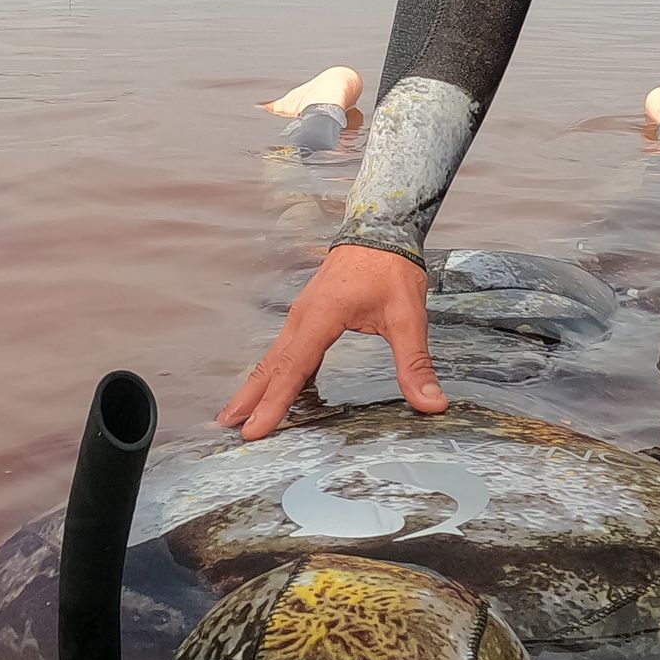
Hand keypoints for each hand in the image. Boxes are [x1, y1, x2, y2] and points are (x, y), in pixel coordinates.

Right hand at [218, 242, 445, 440]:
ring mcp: (301, 315)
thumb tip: (432, 402)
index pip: (293, 370)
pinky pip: (286, 349)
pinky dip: (275, 371)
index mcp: (321, 317)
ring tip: (239, 412)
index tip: (255, 430)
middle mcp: (302, 317)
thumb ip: (415, 362)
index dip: (273, 404)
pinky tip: (277, 388)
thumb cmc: (390, 267)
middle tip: (227, 426)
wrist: (379, 229)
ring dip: (256, 386)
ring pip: (273, 357)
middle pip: (270, 365)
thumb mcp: (408, 316)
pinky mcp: (308, 315)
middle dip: (249, 398)